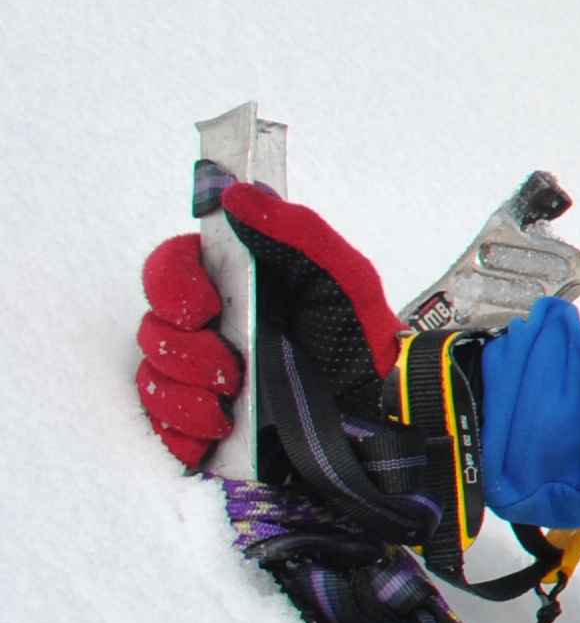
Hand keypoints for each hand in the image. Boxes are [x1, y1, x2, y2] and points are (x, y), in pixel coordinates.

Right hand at [141, 183, 487, 574]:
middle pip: (155, 325)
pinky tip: (221, 428)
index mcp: (238, 286)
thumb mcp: (344, 277)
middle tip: (231, 365)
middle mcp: (213, 328)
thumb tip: (236, 193)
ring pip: (153, 376)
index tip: (204, 305)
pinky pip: (162, 427)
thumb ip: (296, 231)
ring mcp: (202, 378)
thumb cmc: (363, 340)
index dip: (173, 284)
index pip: (172, 268)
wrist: (382, 416)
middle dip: (185, 348)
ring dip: (188, 391)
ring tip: (234, 401)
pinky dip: (185, 429)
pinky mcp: (201, 426)